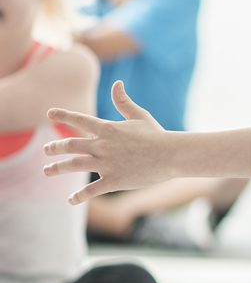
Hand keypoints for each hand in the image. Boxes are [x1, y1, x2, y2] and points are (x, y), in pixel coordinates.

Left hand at [43, 81, 169, 204]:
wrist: (172, 154)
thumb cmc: (158, 135)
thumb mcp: (140, 115)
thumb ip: (124, 101)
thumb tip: (116, 83)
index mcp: (107, 128)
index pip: (79, 119)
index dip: (62, 115)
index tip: (49, 113)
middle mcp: (102, 145)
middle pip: (69, 145)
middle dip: (54, 148)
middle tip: (45, 150)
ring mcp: (107, 164)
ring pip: (73, 165)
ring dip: (57, 168)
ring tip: (47, 171)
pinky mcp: (114, 181)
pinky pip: (91, 190)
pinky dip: (79, 196)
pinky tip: (71, 200)